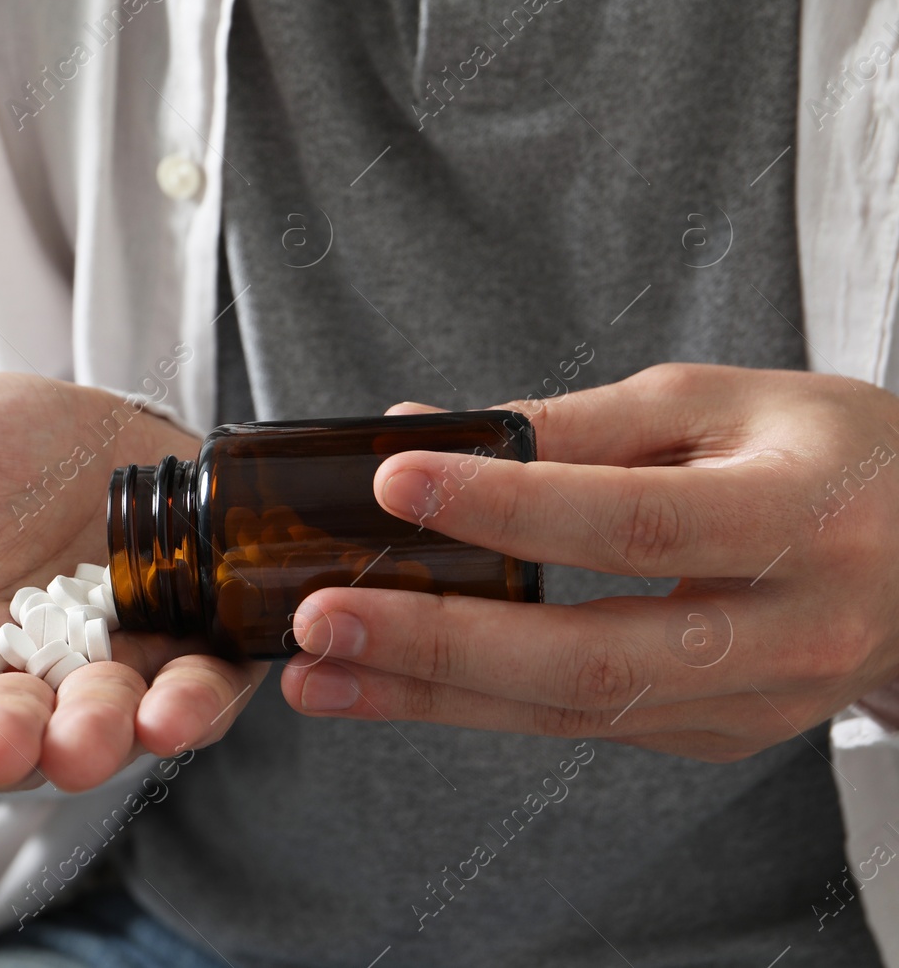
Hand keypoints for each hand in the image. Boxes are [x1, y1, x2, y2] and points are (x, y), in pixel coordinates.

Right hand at [0, 373, 262, 790]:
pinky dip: (192, 707)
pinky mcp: (191, 645)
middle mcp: (25, 681)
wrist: (81, 417)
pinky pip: (201, 688)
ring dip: (95, 736)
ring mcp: (111, 668)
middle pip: (14, 730)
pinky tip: (173, 711)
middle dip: (6, 742)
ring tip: (84, 739)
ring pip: (105, 722)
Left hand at [281, 363, 898, 761]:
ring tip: (315, 673)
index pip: (636, 522)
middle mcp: (785, 632)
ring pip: (573, 711)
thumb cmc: (827, 457)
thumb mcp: (723, 405)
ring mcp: (752, 704)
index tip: (393, 478)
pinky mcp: (715, 736)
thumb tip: (423, 428)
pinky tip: (389, 684)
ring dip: (431, 696)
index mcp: (800, 518)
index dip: (510, 505)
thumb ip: (576, 424)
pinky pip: (580, 723)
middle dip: (442, 645)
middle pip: (595, 657)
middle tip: (319, 622)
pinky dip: (476, 705)